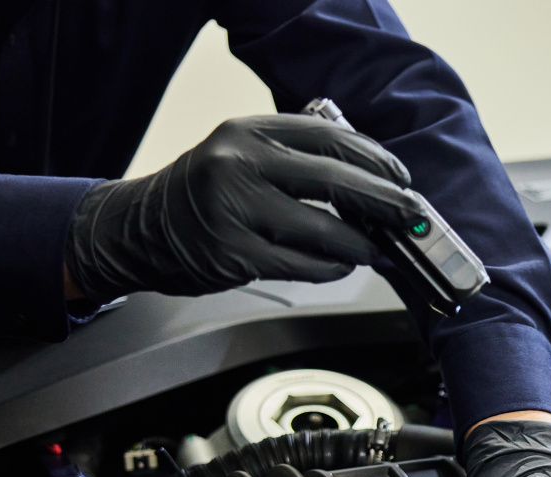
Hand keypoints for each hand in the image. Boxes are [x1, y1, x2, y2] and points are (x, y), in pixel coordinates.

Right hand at [64, 115, 421, 303]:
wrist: (140, 229)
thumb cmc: (204, 193)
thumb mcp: (241, 155)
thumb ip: (294, 158)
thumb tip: (370, 182)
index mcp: (248, 132)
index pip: (329, 137)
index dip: (374, 159)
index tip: (401, 178)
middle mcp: (239, 165)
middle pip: (334, 180)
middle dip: (383, 201)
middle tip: (410, 215)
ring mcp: (234, 211)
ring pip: (323, 230)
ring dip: (360, 244)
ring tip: (377, 248)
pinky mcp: (233, 255)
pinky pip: (302, 265)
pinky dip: (331, 268)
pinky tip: (341, 266)